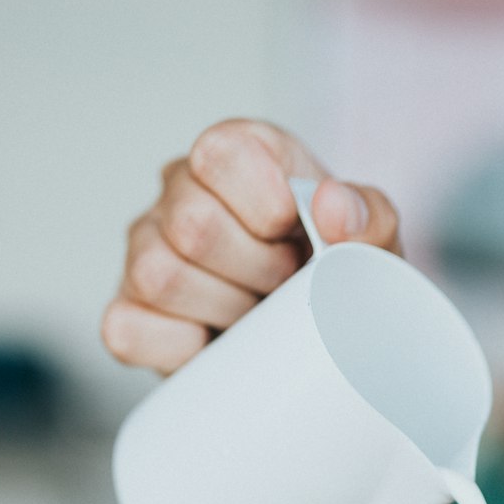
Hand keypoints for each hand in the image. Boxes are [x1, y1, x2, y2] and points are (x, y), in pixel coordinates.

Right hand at [101, 119, 401, 374]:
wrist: (322, 346)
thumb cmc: (339, 278)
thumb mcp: (374, 246)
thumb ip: (369, 216)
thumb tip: (330, 205)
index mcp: (235, 156)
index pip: (221, 153)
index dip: (268, 205)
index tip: (299, 235)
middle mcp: (179, 195)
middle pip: (193, 225)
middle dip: (257, 270)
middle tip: (285, 285)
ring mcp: (145, 253)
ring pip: (158, 276)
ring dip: (225, 309)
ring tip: (257, 315)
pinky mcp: (129, 315)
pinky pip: (129, 330)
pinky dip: (181, 350)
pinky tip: (217, 344)